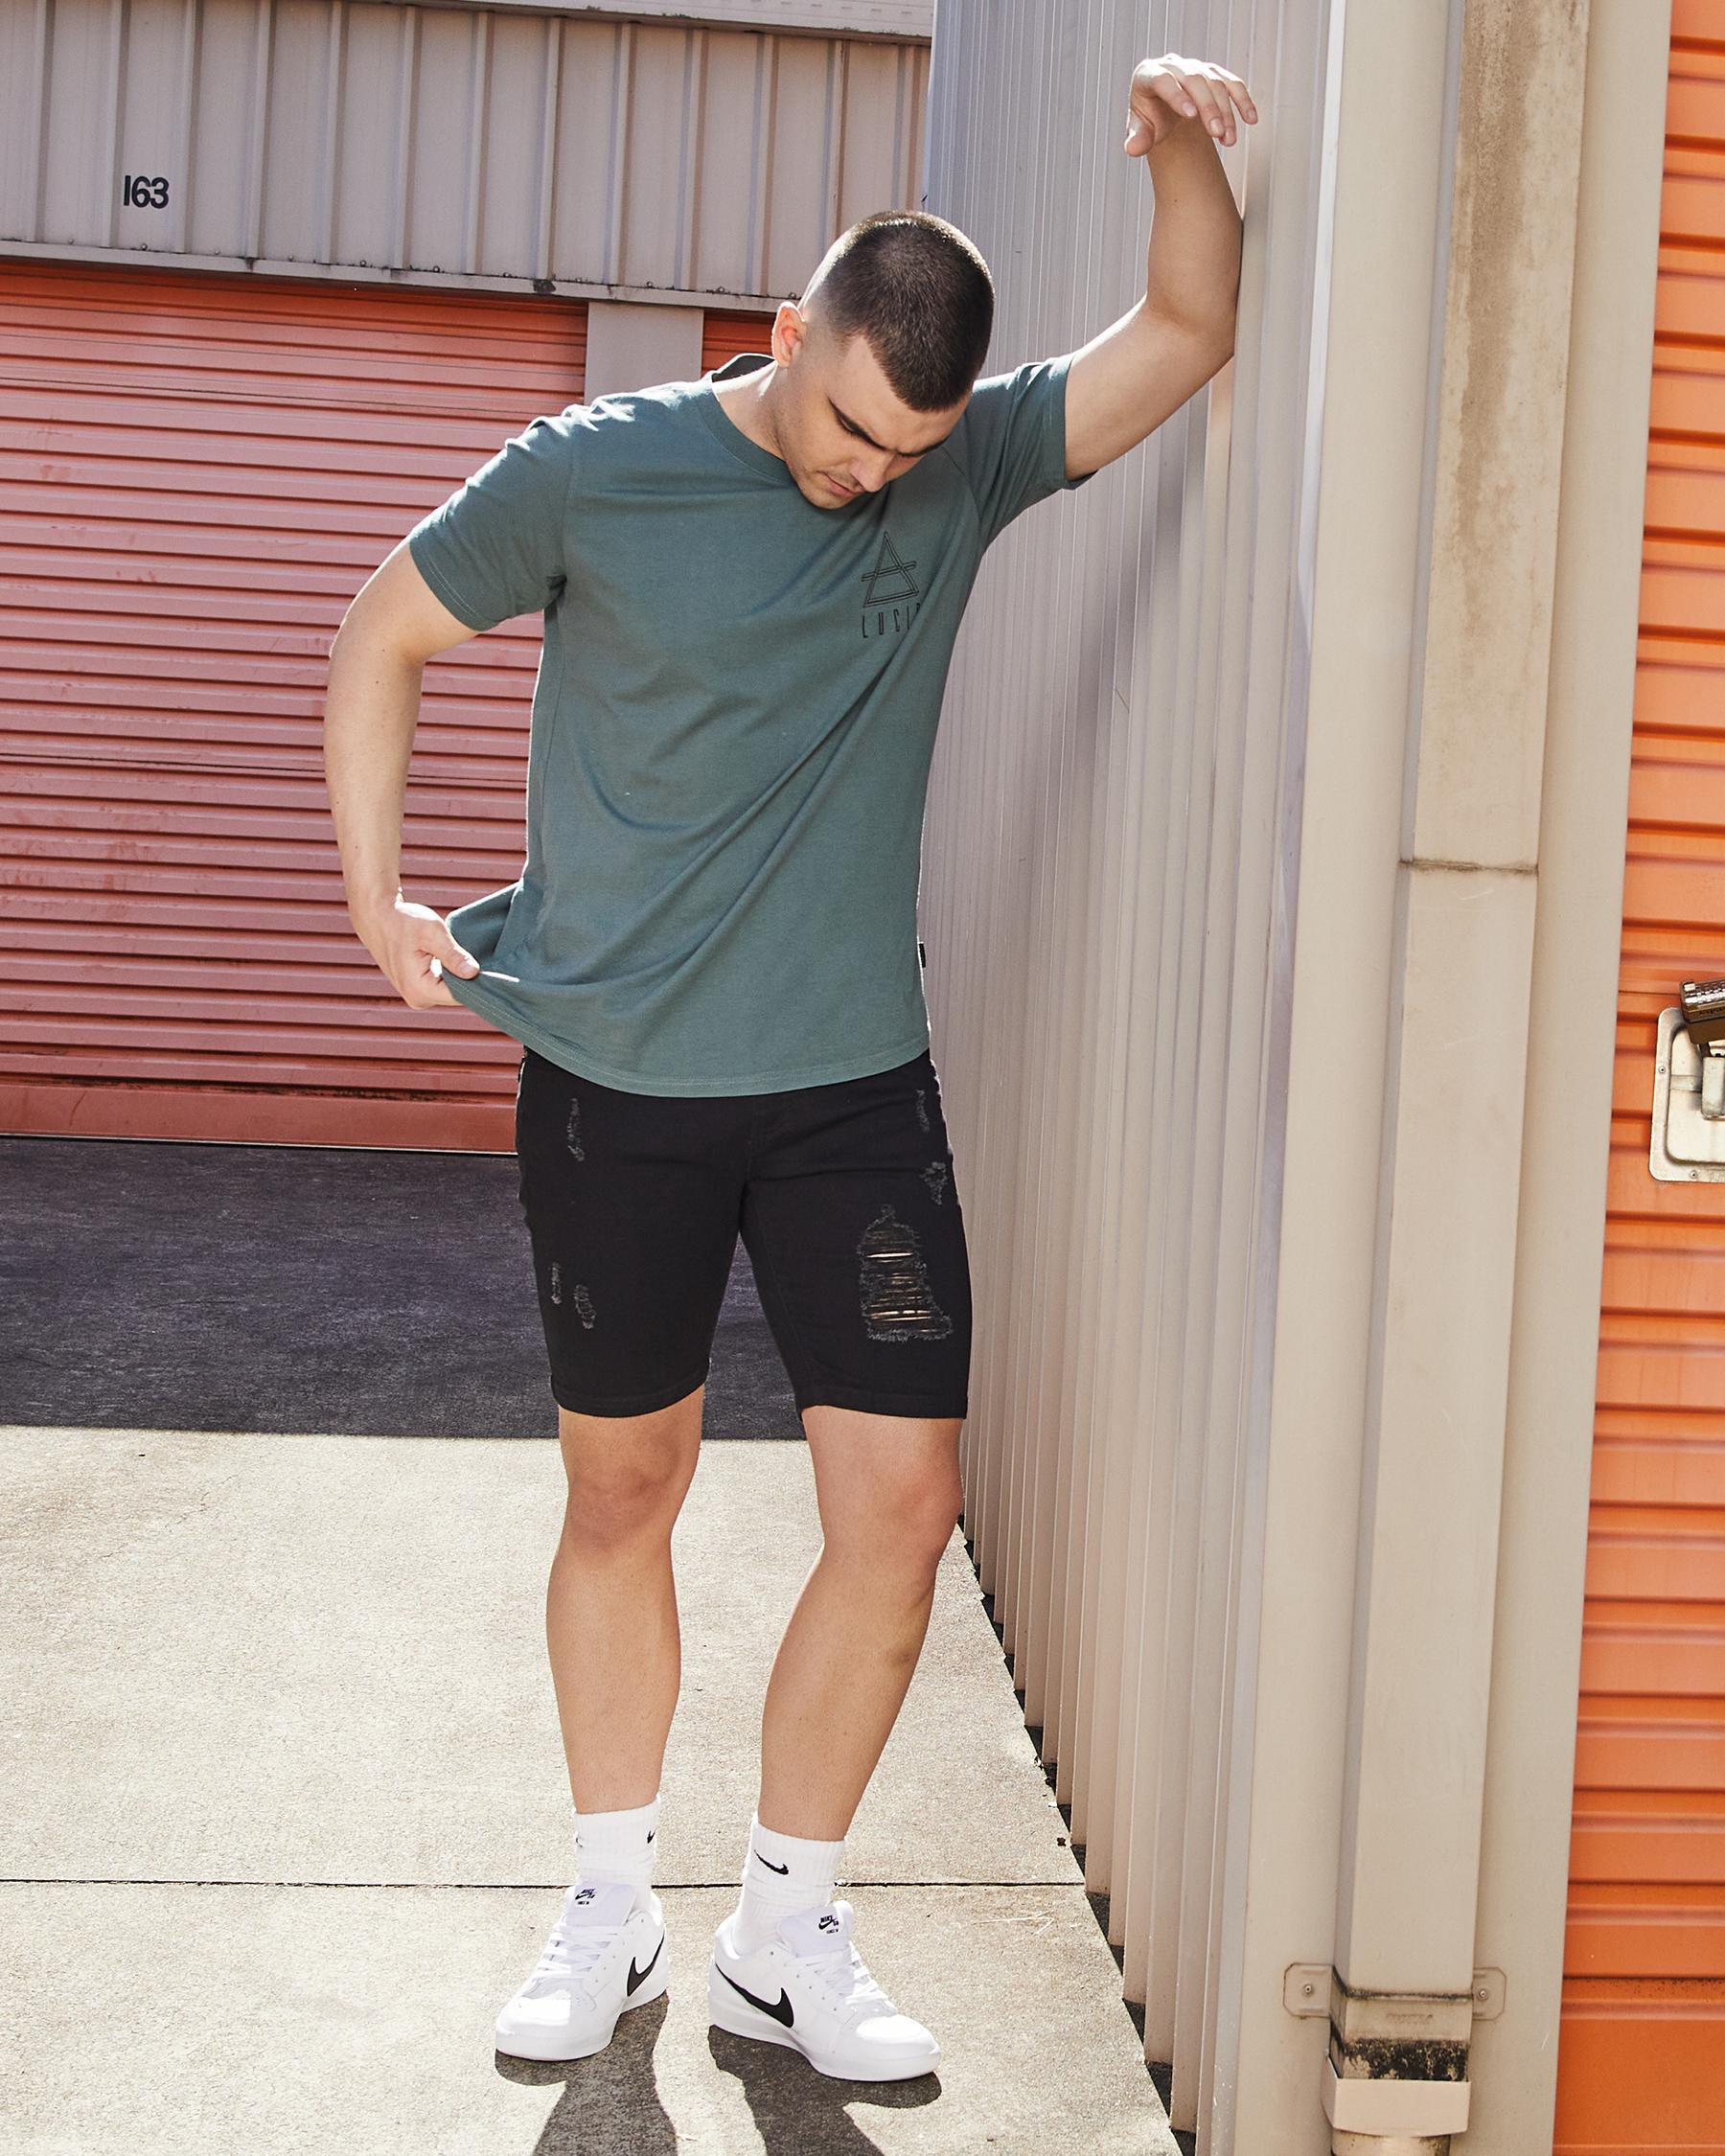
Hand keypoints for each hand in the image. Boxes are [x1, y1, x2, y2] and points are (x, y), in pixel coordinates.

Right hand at [352, 891, 480, 1008]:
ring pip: (451, 990)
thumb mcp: (432, 933)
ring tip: (463, 955)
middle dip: (469, 978)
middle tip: (480, 956)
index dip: (478, 981)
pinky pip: (443, 986)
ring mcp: (417, 996)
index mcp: (419, 990)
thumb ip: (453, 955)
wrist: (378, 917)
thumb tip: (474, 973)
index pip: (462, 995)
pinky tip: (454, 959)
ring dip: (460, 975)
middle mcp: (417, 999)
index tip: (489, 965)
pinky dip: (451, 974)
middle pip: (457, 995)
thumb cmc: (403, 921)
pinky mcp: (418, 989)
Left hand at [1125, 54, 1256, 155]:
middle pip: (1195, 80)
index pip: (1164, 81)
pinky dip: (1242, 101)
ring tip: (1228, 140)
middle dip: (1208, 107)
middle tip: (1216, 133)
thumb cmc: (1149, 120)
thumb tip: (1133, 148)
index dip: (1178, 96)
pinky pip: (1231, 83)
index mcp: (1148, 74)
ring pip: (1215, 83)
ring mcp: (1195, 67)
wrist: (1163, 113)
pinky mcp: (1213, 74)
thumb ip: (1137, 139)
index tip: (1191, 116)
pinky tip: (1250, 119)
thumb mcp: (1140, 131)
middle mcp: (1172, 65)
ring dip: (1226, 112)